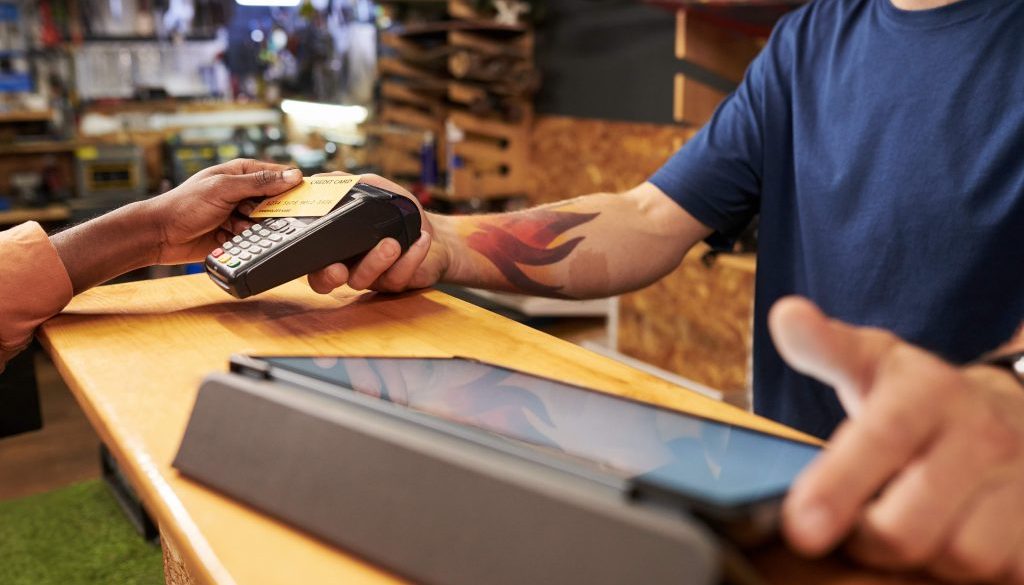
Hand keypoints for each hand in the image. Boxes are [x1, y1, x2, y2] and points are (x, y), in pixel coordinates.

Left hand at [139, 158, 300, 263]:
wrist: (160, 235)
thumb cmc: (184, 205)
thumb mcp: (224, 188)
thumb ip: (260, 182)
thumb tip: (292, 175)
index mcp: (242, 172)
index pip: (279, 174)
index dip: (293, 185)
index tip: (305, 197)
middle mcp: (243, 192)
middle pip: (276, 201)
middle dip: (272, 212)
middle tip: (258, 215)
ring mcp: (240, 214)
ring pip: (267, 223)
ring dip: (257, 228)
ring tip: (236, 226)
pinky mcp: (236, 235)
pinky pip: (255, 239)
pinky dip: (248, 240)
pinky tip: (232, 237)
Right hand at [304, 173, 448, 293]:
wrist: (437, 236)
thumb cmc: (400, 214)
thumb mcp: (374, 191)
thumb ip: (347, 184)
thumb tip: (318, 177)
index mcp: (337, 245)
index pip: (311, 257)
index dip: (306, 260)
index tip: (309, 249)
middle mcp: (349, 265)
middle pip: (326, 281)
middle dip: (328, 276)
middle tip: (338, 269)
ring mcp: (372, 278)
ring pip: (363, 279)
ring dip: (376, 261)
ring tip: (392, 244)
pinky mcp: (396, 283)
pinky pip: (398, 277)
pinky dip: (411, 258)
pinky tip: (421, 241)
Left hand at [769, 296, 1023, 582]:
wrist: (1017, 410)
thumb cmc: (922, 397)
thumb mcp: (873, 362)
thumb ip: (825, 347)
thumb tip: (785, 315)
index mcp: (932, 392)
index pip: (882, 439)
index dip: (838, 485)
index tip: (801, 526)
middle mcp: (986, 437)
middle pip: (910, 525)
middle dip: (870, 537)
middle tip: (856, 526)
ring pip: (962, 559)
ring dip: (926, 559)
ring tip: (913, 527)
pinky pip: (1005, 575)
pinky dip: (971, 574)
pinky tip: (952, 542)